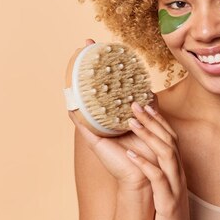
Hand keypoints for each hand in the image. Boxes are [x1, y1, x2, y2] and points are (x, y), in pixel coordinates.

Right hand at [67, 38, 158, 190]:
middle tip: (85, 43)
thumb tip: (147, 90)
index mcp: (115, 113)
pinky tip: (70, 95)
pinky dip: (75, 108)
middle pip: (92, 87)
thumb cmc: (147, 151)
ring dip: (78, 79)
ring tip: (77, 58)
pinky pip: (80, 121)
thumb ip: (148, 106)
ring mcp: (96, 126)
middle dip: (87, 64)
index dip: (101, 64)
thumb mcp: (149, 122)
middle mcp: (103, 117)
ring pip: (84, 99)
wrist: (146, 175)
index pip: (105, 84)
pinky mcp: (93, 139)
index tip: (96, 43)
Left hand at [126, 102, 198, 219]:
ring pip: (166, 154)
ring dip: (149, 135)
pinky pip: (157, 179)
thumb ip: (158, 172)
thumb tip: (144, 156)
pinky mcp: (168, 202)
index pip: (170, 138)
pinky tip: (131, 154)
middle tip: (134, 103)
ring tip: (131, 121)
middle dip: (152, 120)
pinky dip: (145, 164)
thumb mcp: (164, 189)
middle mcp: (178, 175)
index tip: (146, 103)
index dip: (159, 120)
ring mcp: (174, 187)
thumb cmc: (167, 216)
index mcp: (176, 170)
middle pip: (169, 140)